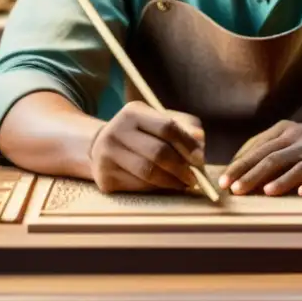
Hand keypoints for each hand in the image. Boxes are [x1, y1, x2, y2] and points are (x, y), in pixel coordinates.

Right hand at [88, 101, 204, 192]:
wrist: (101, 147)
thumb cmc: (139, 134)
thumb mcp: (157, 122)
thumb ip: (182, 127)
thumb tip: (200, 138)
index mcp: (133, 112)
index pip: (167, 127)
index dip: (187, 145)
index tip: (200, 159)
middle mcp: (116, 131)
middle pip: (158, 152)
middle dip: (181, 168)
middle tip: (194, 178)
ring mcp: (107, 155)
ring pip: (148, 173)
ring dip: (171, 182)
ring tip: (183, 184)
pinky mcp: (105, 177)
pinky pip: (138, 186)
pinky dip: (156, 188)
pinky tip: (164, 186)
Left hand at [219, 119, 301, 196]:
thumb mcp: (291, 135)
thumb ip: (267, 147)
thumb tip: (239, 167)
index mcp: (286, 132)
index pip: (258, 149)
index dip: (240, 165)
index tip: (224, 180)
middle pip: (274, 158)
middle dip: (252, 174)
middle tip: (235, 190)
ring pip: (298, 167)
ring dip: (282, 180)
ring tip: (266, 192)